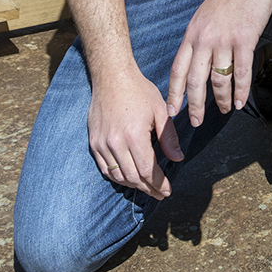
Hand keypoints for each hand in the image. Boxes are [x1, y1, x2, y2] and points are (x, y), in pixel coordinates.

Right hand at [87, 71, 184, 198]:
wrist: (112, 77)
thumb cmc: (139, 91)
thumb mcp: (160, 111)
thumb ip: (168, 137)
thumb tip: (178, 158)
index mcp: (134, 135)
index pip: (147, 170)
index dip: (158, 183)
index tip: (167, 190)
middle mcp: (115, 143)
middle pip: (132, 177)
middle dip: (148, 188)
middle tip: (160, 193)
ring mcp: (102, 144)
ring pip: (117, 176)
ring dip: (133, 185)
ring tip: (146, 187)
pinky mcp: (93, 142)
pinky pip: (104, 168)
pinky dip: (117, 177)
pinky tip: (129, 178)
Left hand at [166, 0, 271, 126]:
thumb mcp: (205, 15)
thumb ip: (199, 37)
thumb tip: (197, 59)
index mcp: (191, 34)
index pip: (177, 70)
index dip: (173, 93)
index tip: (172, 111)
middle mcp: (204, 39)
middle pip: (194, 81)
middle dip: (194, 106)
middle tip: (195, 122)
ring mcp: (224, 40)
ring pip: (218, 79)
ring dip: (220, 100)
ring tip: (223, 111)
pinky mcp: (244, 39)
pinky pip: (241, 72)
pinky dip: (240, 91)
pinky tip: (240, 102)